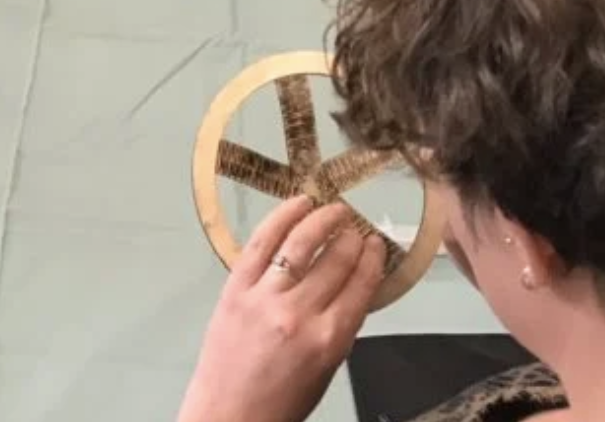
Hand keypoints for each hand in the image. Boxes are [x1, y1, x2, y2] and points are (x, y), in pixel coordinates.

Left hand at [177, 197, 388, 421]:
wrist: (228, 416)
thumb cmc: (282, 403)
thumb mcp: (326, 371)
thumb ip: (340, 328)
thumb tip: (353, 288)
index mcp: (329, 340)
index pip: (361, 285)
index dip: (373, 258)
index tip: (376, 244)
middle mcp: (300, 313)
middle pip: (335, 260)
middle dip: (351, 238)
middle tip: (357, 226)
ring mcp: (264, 297)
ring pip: (301, 243)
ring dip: (323, 220)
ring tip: (335, 209)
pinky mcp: (235, 288)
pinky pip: (260, 243)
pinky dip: (282, 217)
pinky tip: (298, 204)